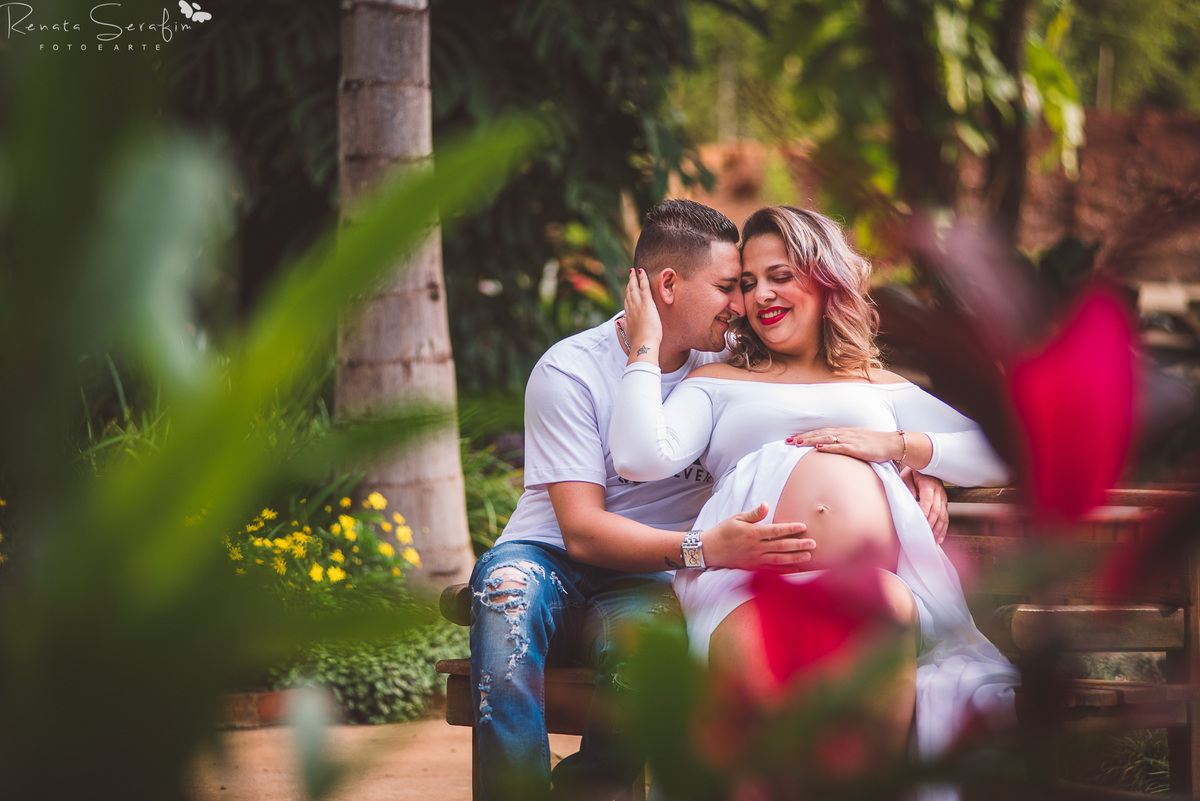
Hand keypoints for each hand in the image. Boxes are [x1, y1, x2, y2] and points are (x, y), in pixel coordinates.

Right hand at [622, 268, 661, 359]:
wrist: (643, 344)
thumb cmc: (638, 343)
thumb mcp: (629, 335)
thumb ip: (626, 328)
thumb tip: (621, 323)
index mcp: (628, 317)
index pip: (627, 303)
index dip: (627, 295)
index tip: (627, 289)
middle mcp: (631, 308)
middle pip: (628, 293)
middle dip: (629, 283)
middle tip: (630, 275)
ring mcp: (638, 304)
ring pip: (634, 288)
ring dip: (633, 278)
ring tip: (633, 271)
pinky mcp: (646, 303)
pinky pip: (644, 286)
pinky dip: (642, 278)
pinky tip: (641, 271)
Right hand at [701, 502, 815, 571]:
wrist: (710, 550)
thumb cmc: (723, 532)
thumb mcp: (737, 518)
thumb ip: (754, 514)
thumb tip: (766, 505)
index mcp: (752, 533)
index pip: (776, 530)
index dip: (790, 528)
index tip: (803, 526)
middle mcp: (756, 547)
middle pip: (781, 546)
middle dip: (799, 544)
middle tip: (813, 543)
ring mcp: (755, 559)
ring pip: (779, 559)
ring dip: (795, 558)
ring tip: (808, 556)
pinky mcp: (753, 568)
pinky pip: (772, 570)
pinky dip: (785, 570)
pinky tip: (796, 570)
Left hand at [786, 427, 904, 463]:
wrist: (891, 444)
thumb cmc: (873, 445)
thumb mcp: (855, 443)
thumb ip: (842, 445)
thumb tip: (828, 450)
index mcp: (843, 432)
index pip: (820, 433)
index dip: (805, 435)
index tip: (791, 439)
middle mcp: (844, 434)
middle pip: (819, 434)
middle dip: (802, 438)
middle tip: (787, 441)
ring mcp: (850, 440)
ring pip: (826, 439)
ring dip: (810, 441)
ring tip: (797, 443)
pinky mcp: (857, 448)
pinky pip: (840, 447)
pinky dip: (828, 447)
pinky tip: (818, 449)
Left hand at [902, 467, 948, 541]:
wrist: (923, 466)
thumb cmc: (912, 473)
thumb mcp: (906, 476)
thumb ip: (908, 487)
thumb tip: (911, 500)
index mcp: (929, 484)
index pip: (928, 500)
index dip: (924, 511)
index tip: (920, 521)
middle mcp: (939, 491)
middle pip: (936, 510)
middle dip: (931, 524)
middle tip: (925, 535)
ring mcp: (943, 497)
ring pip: (943, 515)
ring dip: (938, 529)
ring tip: (933, 540)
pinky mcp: (944, 503)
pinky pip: (945, 517)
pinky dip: (943, 528)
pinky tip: (939, 538)